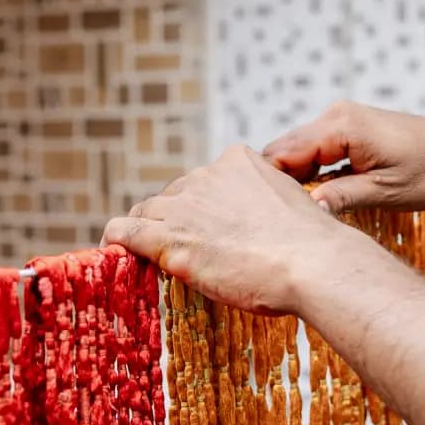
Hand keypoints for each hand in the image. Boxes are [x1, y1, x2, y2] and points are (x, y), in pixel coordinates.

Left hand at [102, 145, 369, 315]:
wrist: (311, 263)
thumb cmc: (311, 245)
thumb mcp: (288, 204)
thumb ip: (263, 203)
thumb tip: (258, 224)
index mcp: (237, 161)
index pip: (202, 181)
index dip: (198, 206)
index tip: (203, 226)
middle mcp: (206, 176)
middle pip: (172, 196)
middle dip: (173, 218)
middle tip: (183, 247)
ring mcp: (185, 206)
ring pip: (146, 212)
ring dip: (145, 230)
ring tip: (146, 251)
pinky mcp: (168, 238)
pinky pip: (124, 230)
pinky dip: (116, 236)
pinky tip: (113, 247)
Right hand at [262, 101, 424, 212]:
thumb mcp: (386, 192)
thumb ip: (340, 197)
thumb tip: (303, 211)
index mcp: (342, 127)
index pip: (282, 153)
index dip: (270, 186)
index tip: (266, 216)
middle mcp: (336, 115)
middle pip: (284, 150)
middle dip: (278, 184)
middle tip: (278, 221)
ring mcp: (342, 120)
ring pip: (298, 152)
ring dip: (295, 180)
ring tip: (295, 214)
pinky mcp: (350, 129)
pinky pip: (316, 150)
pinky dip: (311, 173)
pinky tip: (315, 199)